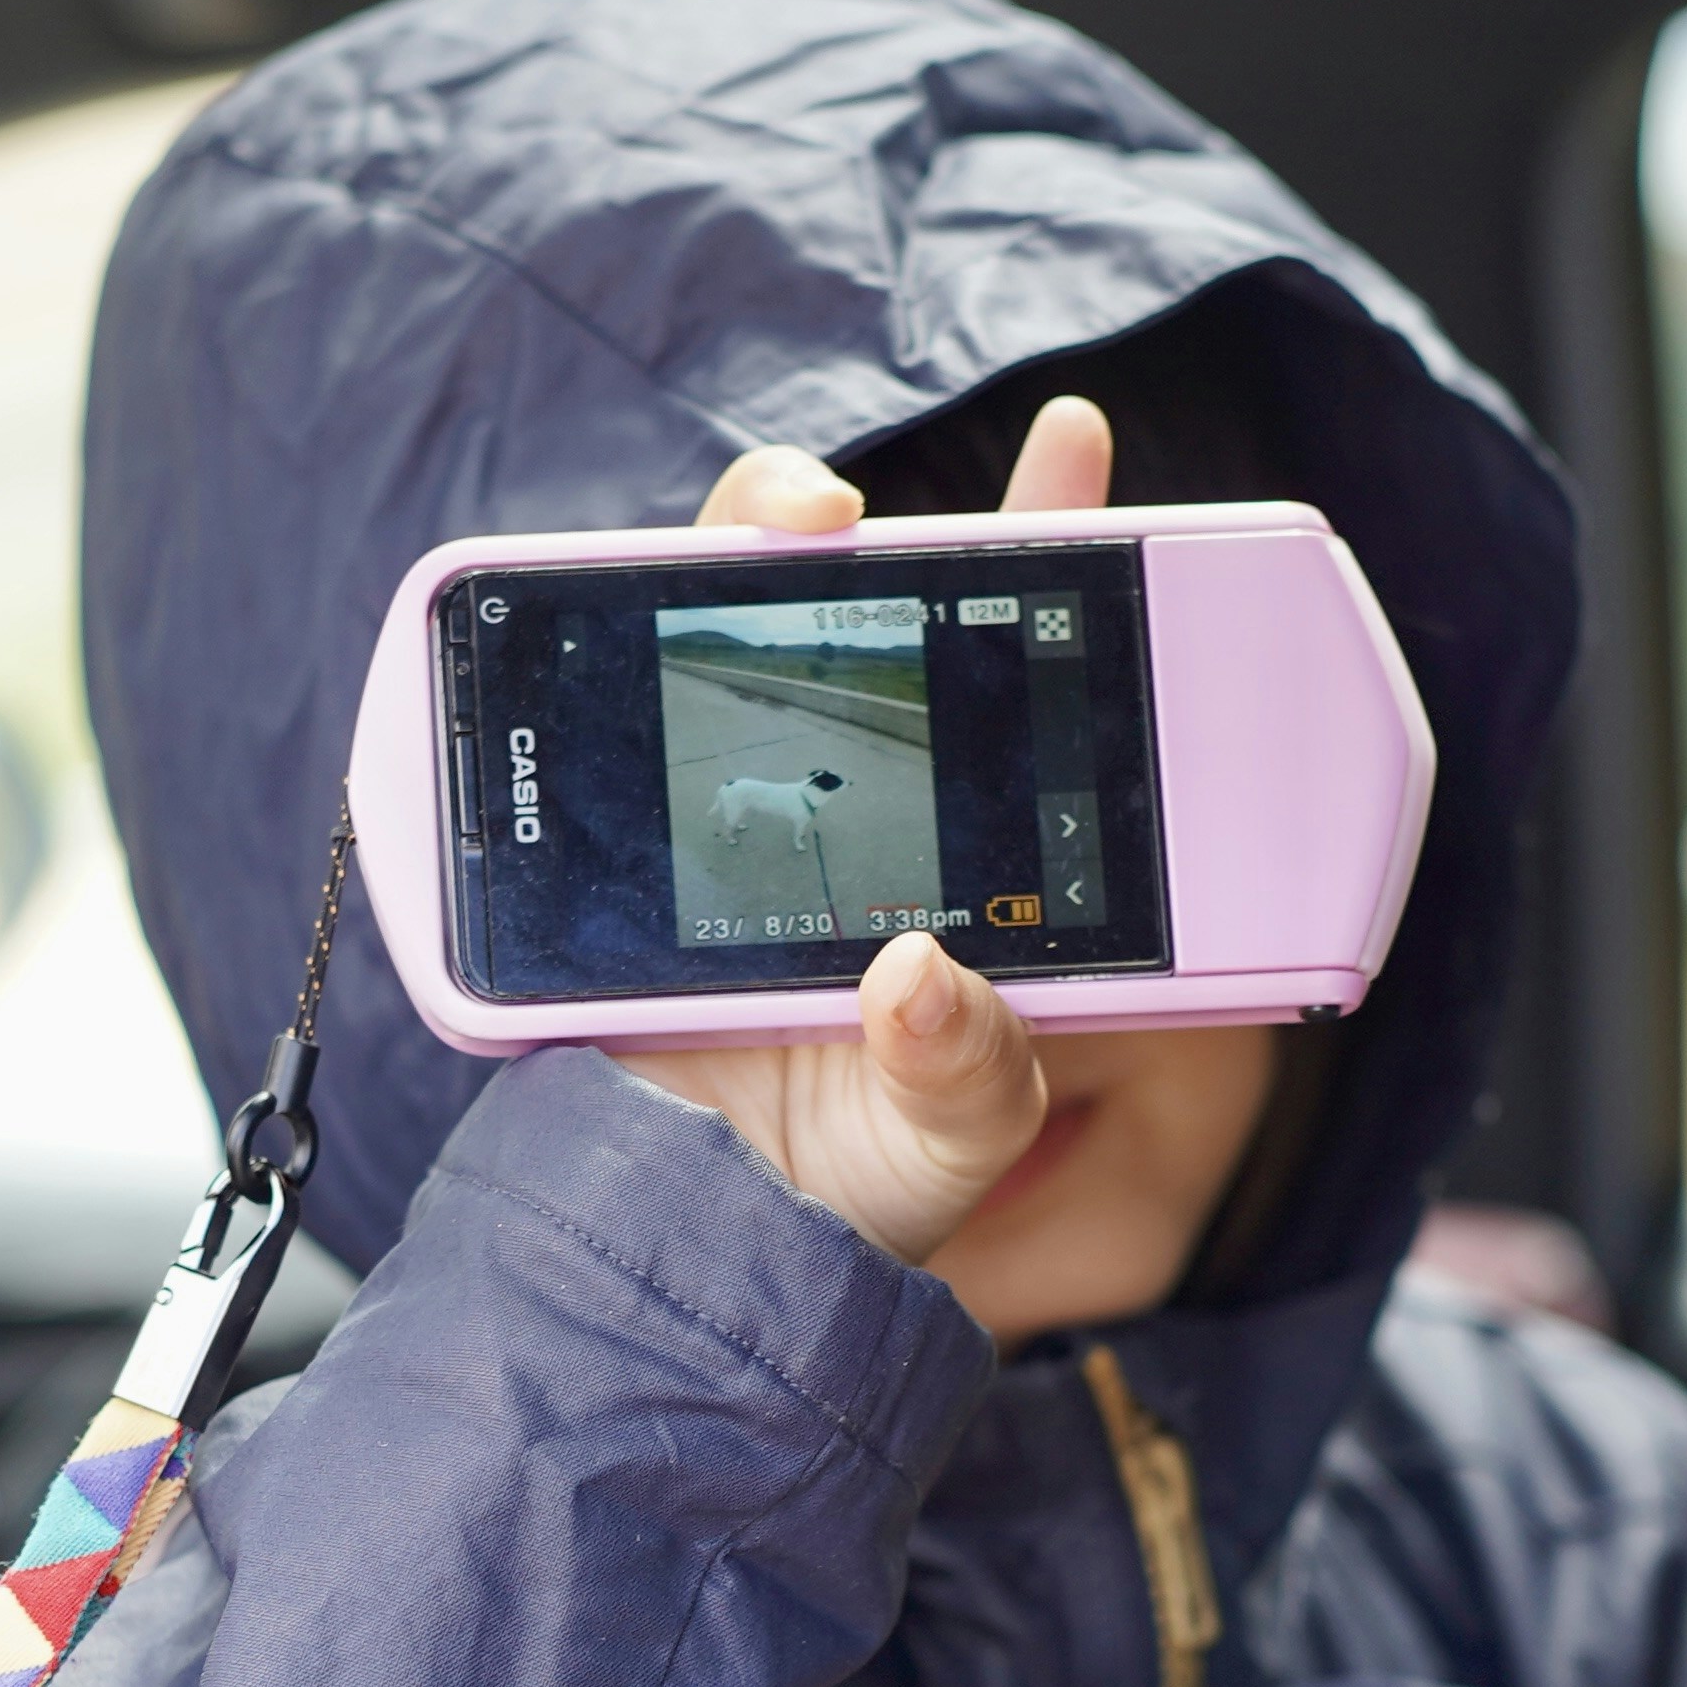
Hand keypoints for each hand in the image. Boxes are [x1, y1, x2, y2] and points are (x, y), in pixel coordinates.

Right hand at [617, 401, 1107, 1268]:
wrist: (703, 1242)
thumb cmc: (854, 1190)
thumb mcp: (956, 1134)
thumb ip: (969, 1066)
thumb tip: (927, 979)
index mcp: (963, 853)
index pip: (1010, 674)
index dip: (1046, 547)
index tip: (1076, 444)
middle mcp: (852, 802)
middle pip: (869, 617)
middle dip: (882, 525)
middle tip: (872, 505)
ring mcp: (732, 803)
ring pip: (736, 624)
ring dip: (755, 544)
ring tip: (793, 523)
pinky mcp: (628, 833)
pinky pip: (618, 722)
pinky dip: (610, 655)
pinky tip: (624, 615)